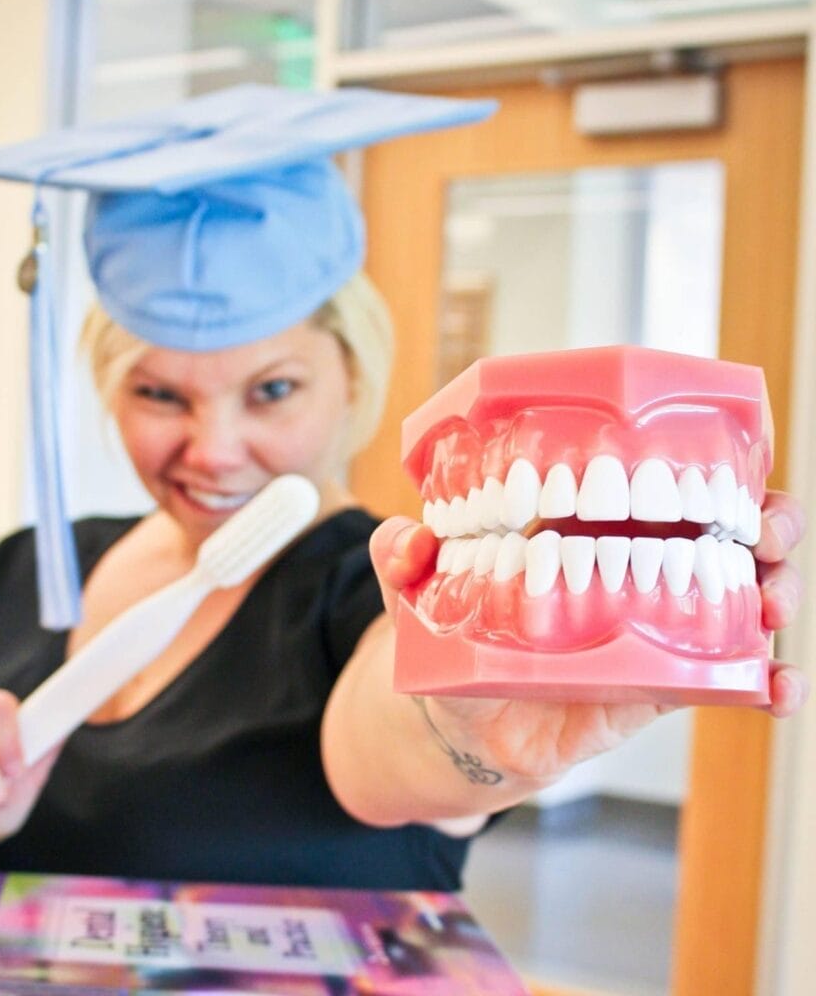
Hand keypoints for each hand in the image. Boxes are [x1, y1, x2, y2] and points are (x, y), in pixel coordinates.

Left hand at [370, 492, 808, 782]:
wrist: (460, 721)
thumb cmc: (452, 631)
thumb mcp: (422, 585)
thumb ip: (404, 556)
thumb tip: (409, 542)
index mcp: (584, 528)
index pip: (654, 483)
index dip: (704, 466)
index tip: (729, 461)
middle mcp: (631, 568)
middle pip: (719, 533)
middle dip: (762, 523)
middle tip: (763, 530)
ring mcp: (652, 627)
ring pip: (737, 598)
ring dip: (775, 592)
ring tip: (773, 601)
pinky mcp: (658, 686)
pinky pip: (725, 681)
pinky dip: (764, 684)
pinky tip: (776, 688)